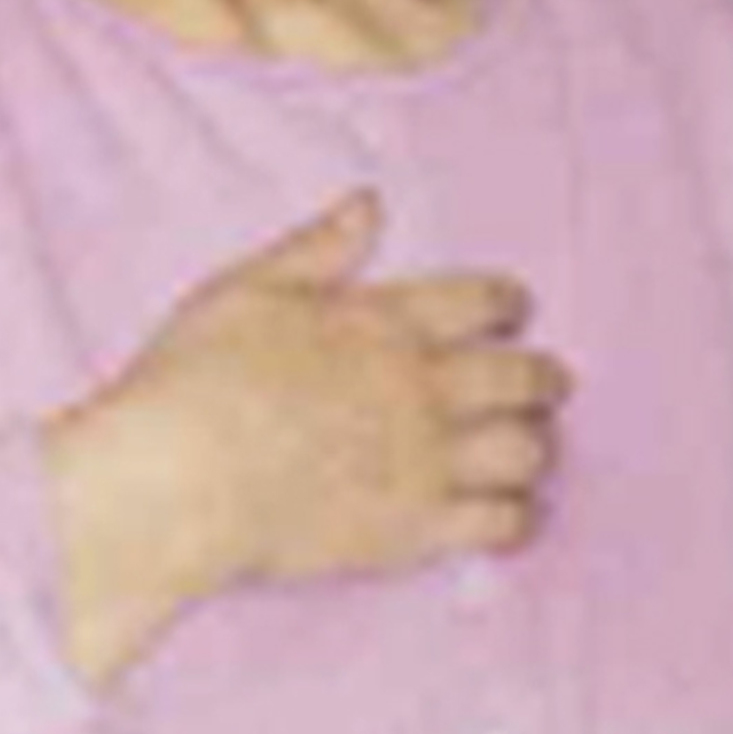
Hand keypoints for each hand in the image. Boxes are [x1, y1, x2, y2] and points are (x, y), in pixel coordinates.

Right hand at [45, 190, 566, 680]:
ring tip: (531, 446)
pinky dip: (518, 516)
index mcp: (385, 321)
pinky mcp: (416, 530)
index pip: (479, 300)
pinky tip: (512, 512)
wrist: (181, 480)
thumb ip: (318, 247)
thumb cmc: (200, 375)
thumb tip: (369, 203)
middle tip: (551, 381)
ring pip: (524, 451)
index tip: (517, 307)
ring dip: (536, 444)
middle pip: (520, 378)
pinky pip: (499, 524)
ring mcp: (425, 462)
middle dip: (545, 377)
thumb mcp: (249, 287)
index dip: (508, 301)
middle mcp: (422, 387)